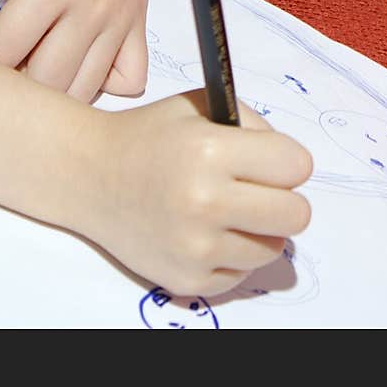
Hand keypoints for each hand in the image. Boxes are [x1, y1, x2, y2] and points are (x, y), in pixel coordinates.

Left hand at [0, 0, 156, 101]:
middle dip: (12, 87)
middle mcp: (90, 10)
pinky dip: (103, 85)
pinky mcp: (139, 24)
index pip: (4, 52)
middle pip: (45, 84)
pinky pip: (130, 81)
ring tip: (30, 69)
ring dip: (52, 93)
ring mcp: (119, 21)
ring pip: (84, 91)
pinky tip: (78, 65)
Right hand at [84, 94, 312, 298]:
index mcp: (209, 150)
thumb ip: (251, 125)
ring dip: (258, 230)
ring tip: (226, 211)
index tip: (272, 161)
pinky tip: (203, 231)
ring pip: (273, 248)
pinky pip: (241, 274)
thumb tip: (293, 165)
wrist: (90, 175)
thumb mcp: (198, 106)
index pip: (296, 165)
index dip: (286, 160)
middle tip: (257, 190)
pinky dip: (230, 255)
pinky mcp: (187, 280)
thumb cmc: (149, 136)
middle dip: (283, 198)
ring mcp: (195, 247)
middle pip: (296, 215)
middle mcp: (204, 201)